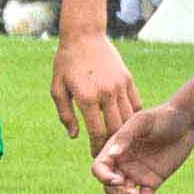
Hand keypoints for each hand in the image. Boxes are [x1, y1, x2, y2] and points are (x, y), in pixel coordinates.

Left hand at [51, 28, 137, 145]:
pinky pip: (136, 104)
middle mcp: (106, 93)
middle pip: (116, 128)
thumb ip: (66, 114)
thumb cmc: (66, 63)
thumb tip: (75, 137)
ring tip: (119, 142)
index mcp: (87, 98)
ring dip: (124, 132)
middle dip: (113, 144)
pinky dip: (133, 116)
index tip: (95, 156)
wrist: (84, 36)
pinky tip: (128, 124)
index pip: (96, 131)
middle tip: (109, 154)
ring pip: (128, 118)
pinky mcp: (128, 79)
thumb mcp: (58, 89)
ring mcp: (120, 86)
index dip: (96, 147)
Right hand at [91, 100, 193, 193]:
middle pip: (109, 186)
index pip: (99, 168)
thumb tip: (112, 154)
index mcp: (114, 149)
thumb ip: (126, 136)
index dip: (103, 177)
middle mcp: (122, 164)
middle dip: (117, 193)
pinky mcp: (152, 182)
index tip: (117, 180)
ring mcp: (136, 174)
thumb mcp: (143, 121)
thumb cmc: (162, 116)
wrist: (186, 121)